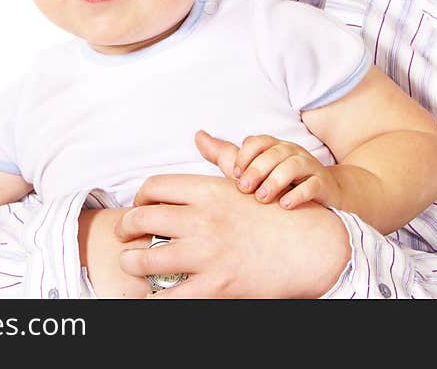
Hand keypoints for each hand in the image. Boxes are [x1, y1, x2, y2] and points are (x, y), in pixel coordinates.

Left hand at [114, 173, 349, 297]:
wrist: (313, 247)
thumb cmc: (278, 214)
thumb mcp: (248, 182)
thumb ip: (221, 157)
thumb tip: (199, 135)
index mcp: (209, 192)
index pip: (156, 187)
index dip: (140, 198)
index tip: (138, 207)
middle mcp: (203, 221)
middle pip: (143, 220)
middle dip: (126, 229)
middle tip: (124, 236)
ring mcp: (208, 255)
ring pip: (147, 261)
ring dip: (131, 264)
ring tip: (130, 265)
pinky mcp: (217, 287)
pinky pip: (172, 299)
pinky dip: (155, 300)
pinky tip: (153, 298)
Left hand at [199, 131, 338, 208]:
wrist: (323, 194)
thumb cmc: (280, 182)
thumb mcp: (251, 168)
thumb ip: (224, 154)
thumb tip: (197, 135)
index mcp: (273, 146)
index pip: (258, 141)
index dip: (245, 156)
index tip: (234, 174)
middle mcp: (291, 152)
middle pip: (274, 153)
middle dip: (258, 170)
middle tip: (244, 189)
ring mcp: (309, 167)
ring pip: (294, 166)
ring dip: (276, 181)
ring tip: (262, 198)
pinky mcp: (322, 184)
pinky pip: (313, 184)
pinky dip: (299, 194)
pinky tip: (285, 205)